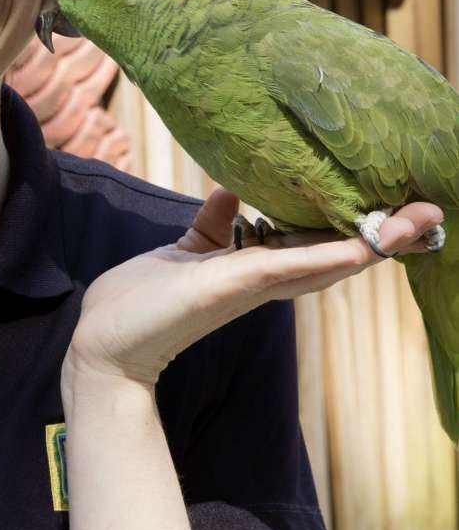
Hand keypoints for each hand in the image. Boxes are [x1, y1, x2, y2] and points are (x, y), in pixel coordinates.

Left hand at [63, 189, 442, 387]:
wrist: (104, 340)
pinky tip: (359, 247)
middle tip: (433, 212)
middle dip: (383, 236)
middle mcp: (262, 282)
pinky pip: (282, 267)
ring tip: (417, 222)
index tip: (403, 207)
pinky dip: (322, 258)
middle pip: (334, 256)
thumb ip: (216, 224)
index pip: (318, 246)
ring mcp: (248, 286)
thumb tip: (234, 188)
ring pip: (321, 262)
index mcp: (255, 271)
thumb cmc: (144, 298)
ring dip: (370, 242)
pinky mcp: (225, 285)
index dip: (360, 228)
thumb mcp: (188, 250)